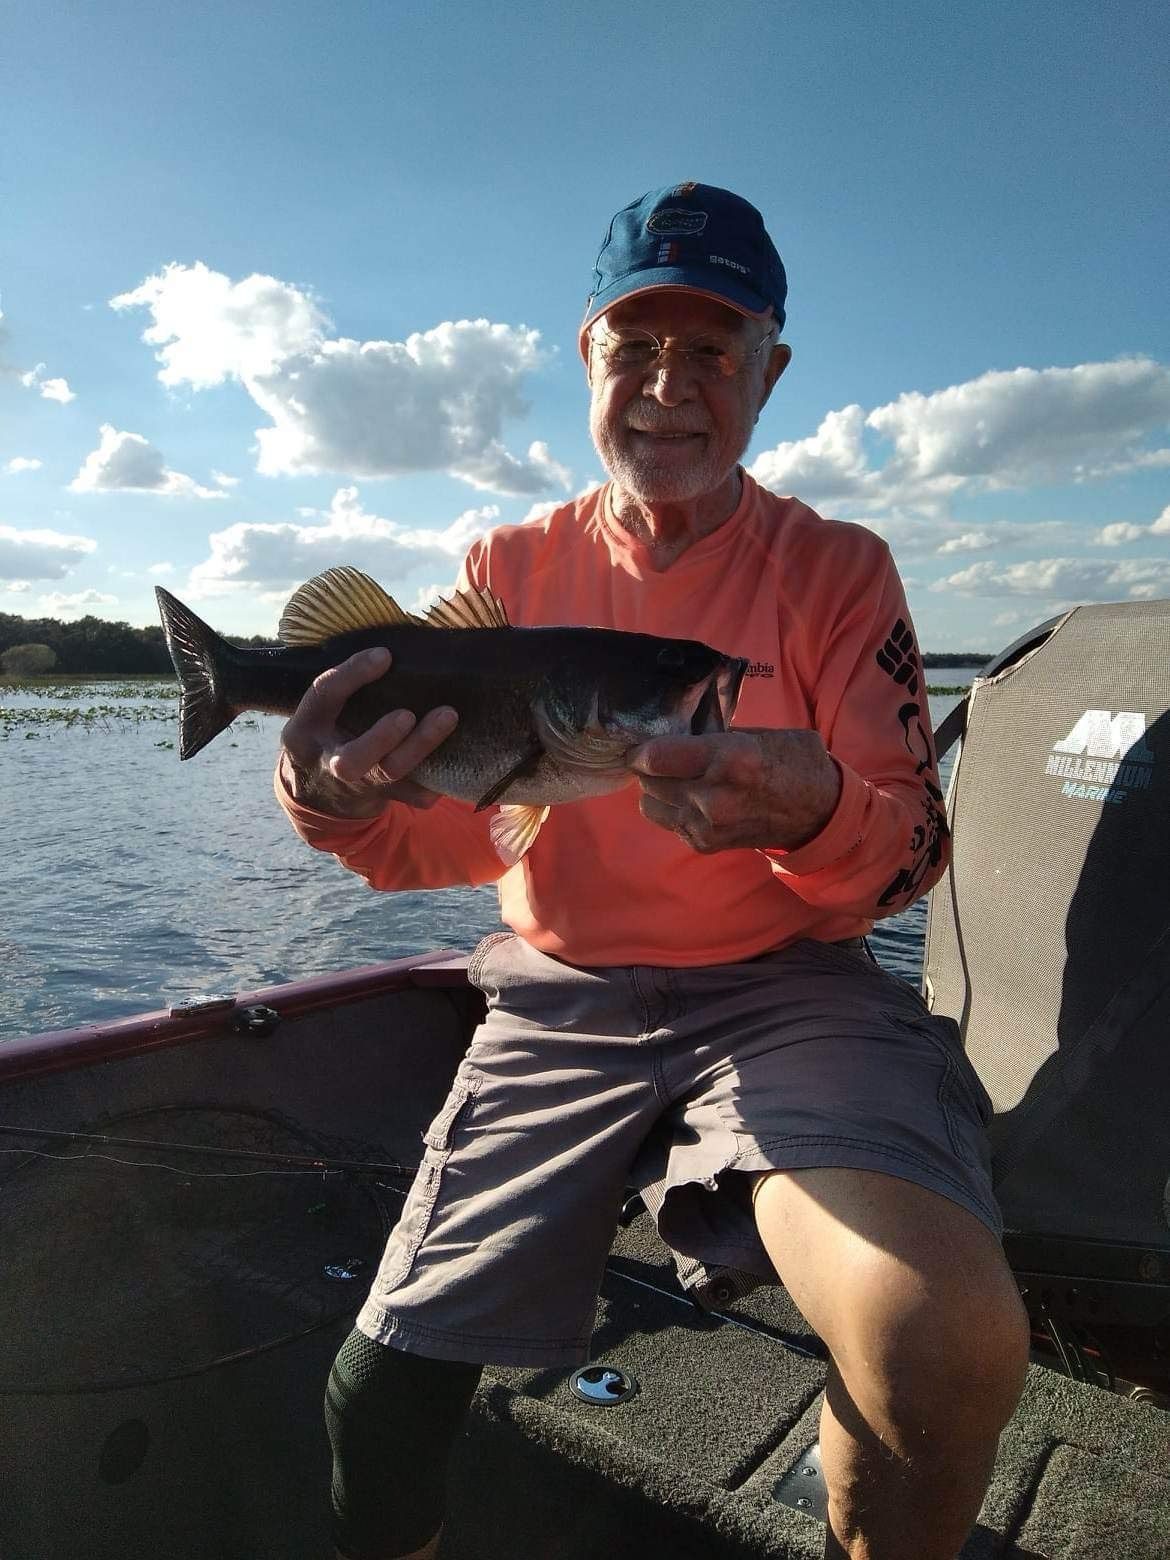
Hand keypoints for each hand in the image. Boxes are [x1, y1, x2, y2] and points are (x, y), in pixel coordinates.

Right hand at [280, 647, 457, 817]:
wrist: (319, 789)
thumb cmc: (328, 728)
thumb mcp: (320, 708)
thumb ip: (345, 683)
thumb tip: (392, 648)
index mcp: (306, 727)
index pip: (324, 695)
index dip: (352, 674)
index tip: (385, 655)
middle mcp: (329, 759)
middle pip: (353, 759)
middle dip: (382, 737)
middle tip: (407, 714)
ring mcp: (358, 783)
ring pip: (389, 772)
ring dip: (421, 745)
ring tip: (447, 716)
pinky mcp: (384, 796)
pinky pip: (414, 794)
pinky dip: (435, 777)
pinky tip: (454, 756)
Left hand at [628, 728, 841, 853]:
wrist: (817, 814)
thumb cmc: (791, 763)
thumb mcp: (759, 735)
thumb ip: (713, 735)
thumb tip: (672, 733)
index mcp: (730, 760)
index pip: (657, 757)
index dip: (641, 750)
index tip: (640, 744)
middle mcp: (714, 797)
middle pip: (649, 781)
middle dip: (648, 767)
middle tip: (661, 758)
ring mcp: (707, 825)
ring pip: (650, 803)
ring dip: (657, 789)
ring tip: (677, 778)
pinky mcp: (704, 844)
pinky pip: (669, 821)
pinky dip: (673, 808)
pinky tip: (694, 798)